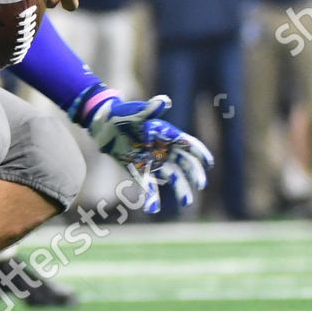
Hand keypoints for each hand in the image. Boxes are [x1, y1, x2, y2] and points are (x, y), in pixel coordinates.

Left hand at [72, 88, 211, 212]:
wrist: (102, 124)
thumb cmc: (120, 114)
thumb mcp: (134, 111)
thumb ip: (150, 109)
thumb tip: (165, 101)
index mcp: (166, 134)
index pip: (187, 144)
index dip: (199, 152)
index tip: (209, 162)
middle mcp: (163, 149)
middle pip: (184, 163)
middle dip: (193, 174)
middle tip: (200, 184)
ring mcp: (152, 161)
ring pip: (171, 177)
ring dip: (180, 189)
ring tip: (186, 202)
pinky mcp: (138, 170)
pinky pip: (148, 185)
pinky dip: (151, 197)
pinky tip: (153, 209)